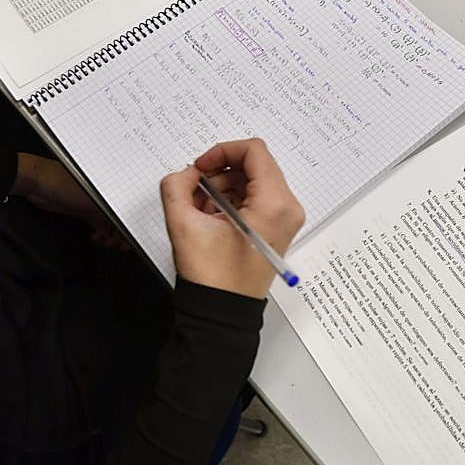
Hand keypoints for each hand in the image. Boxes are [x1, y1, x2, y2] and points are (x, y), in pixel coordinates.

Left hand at [12, 153, 126, 248]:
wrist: (36, 184)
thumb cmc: (62, 182)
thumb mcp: (93, 199)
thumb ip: (112, 212)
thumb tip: (127, 224)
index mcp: (110, 183)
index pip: (128, 204)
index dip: (133, 221)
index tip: (135, 235)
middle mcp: (105, 190)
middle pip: (120, 214)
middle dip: (123, 231)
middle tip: (124, 245)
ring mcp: (93, 199)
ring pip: (109, 221)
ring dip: (111, 234)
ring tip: (110, 244)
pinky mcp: (82, 208)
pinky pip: (97, 223)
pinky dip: (100, 233)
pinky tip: (98, 238)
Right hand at [159, 139, 303, 298]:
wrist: (223, 313)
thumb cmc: (213, 279)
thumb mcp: (184, 225)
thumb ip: (177, 186)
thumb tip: (186, 173)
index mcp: (274, 204)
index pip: (254, 151)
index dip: (222, 151)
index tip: (201, 167)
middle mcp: (287, 209)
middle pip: (255, 165)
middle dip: (220, 172)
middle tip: (196, 189)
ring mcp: (284, 219)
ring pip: (252, 181)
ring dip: (222, 187)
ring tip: (200, 209)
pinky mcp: (276, 227)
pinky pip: (254, 198)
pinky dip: (230, 200)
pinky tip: (211, 219)